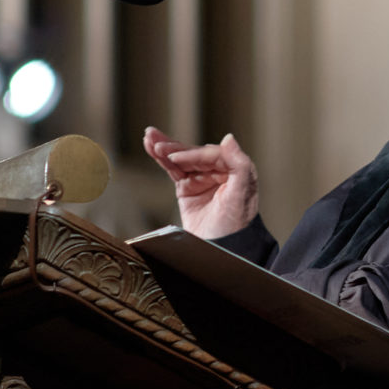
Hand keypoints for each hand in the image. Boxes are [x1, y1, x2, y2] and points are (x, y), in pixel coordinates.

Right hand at [143, 126, 259, 239]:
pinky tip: (151, 148)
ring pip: (181, 160)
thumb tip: (229, 138)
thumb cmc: (236, 226)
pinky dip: (162, 160)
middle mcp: (219, 171)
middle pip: (194, 154)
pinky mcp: (188, 189)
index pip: (212, 155)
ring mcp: (202, 179)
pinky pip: (174, 171)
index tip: (175, 157)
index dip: (192, 154)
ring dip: (164, 147)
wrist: (222, 251)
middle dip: (173, 146)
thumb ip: (239, 164)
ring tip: (148, 136)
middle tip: (154, 138)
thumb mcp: (240, 195)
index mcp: (236, 170)